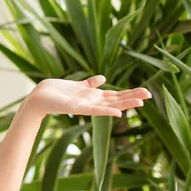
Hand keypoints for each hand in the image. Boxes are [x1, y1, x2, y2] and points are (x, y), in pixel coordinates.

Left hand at [24, 75, 151, 118]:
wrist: (40, 96)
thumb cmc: (57, 91)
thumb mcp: (77, 84)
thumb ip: (90, 83)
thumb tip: (103, 78)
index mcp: (93, 96)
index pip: (116, 95)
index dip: (130, 93)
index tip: (146, 91)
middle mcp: (92, 102)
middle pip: (117, 100)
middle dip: (133, 97)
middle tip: (151, 95)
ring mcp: (86, 106)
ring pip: (110, 105)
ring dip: (125, 104)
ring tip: (141, 103)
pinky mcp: (77, 108)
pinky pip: (94, 110)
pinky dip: (106, 111)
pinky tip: (118, 112)